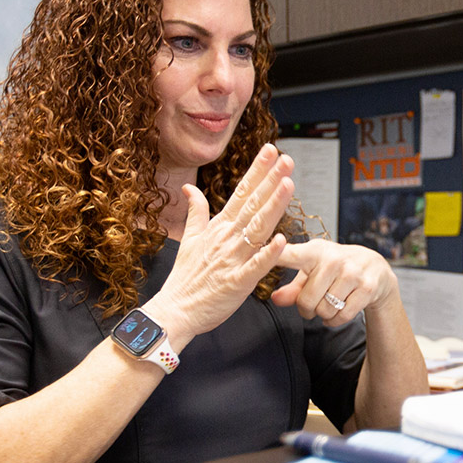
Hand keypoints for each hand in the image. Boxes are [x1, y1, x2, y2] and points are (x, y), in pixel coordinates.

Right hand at [147, 144, 293, 346]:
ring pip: (257, 229)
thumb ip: (196, 212)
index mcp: (218, 228)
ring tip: (288, 185)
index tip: (271, 151)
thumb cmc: (185, 279)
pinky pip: (255, 267)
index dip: (257, 171)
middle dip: (270, 181)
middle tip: (286, 159)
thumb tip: (190, 188)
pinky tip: (281, 240)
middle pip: (252, 205)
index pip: (241, 193)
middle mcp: (226, 239)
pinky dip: (267, 254)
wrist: (174, 311)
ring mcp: (232, 260)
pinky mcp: (236, 283)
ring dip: (273, 207)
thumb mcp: (189, 239)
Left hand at [271, 239, 398, 325]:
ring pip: (324, 310)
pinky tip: (337, 311)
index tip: (261, 252)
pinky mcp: (367, 288)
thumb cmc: (334, 267)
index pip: (291, 255)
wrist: (374, 266)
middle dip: (306, 309)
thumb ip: (292, 287)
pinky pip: (341, 316)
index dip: (276, 255)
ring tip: (327, 304)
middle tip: (311, 304)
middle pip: (306, 300)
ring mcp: (352, 273)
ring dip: (322, 314)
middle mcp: (333, 260)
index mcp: (314, 252)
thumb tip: (275, 299)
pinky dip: (335, 320)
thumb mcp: (311, 270)